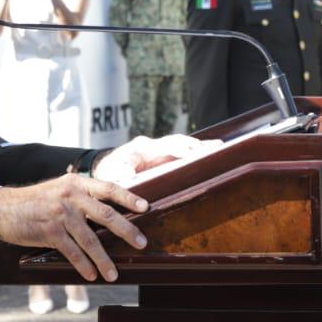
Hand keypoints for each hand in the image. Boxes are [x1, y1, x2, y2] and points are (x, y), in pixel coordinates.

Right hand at [0, 174, 149, 282]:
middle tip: (142, 243)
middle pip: (106, 215)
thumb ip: (83, 195)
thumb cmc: (37, 200)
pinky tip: (91, 275)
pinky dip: (83, 265)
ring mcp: (61, 215)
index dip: (129, 198)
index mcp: (78, 184)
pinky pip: (72, 252)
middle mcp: (72, 197)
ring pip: (90, 240)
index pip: (109, 188)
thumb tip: (111, 209)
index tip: (146, 208)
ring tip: (114, 273)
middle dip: (127, 231)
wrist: (4, 208)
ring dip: (104, 259)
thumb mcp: (61, 188)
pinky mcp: (50, 232)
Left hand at [93, 134, 222, 183]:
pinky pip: (180, 154)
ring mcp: (158, 152)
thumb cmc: (107, 171)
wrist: (103, 169)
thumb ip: (122, 176)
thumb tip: (130, 179)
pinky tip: (207, 157)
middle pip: (180, 142)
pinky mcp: (161, 159)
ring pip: (182, 146)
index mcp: (144, 147)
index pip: (169, 146)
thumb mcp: (112, 174)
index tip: (200, 152)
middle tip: (218, 147)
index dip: (185, 149)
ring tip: (218, 149)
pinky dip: (193, 154)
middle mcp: (154, 146)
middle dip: (198, 145)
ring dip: (199, 148)